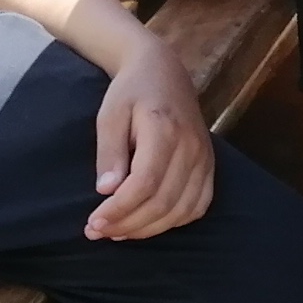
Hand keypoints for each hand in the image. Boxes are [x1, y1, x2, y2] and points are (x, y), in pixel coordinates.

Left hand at [88, 30, 213, 239]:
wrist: (164, 71)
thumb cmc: (131, 91)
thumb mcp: (110, 113)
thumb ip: (109, 151)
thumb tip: (106, 191)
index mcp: (165, 130)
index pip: (144, 183)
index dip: (119, 209)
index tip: (93, 222)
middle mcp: (191, 147)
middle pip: (163, 202)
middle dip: (127, 224)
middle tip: (98, 232)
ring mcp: (205, 158)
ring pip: (181, 210)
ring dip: (148, 228)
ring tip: (118, 232)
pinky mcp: (210, 165)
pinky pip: (198, 206)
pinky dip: (174, 221)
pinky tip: (149, 222)